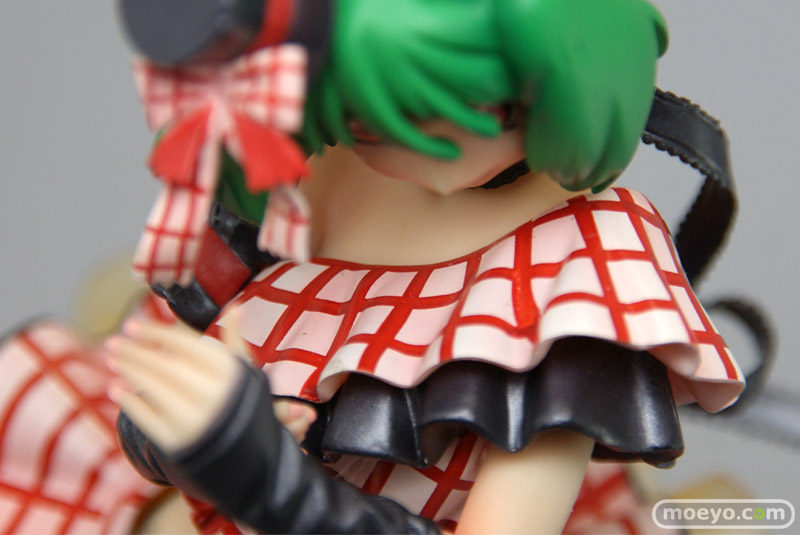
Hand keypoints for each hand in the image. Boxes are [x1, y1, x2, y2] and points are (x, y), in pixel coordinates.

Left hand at [105, 318, 244, 452]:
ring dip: (129, 372)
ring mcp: (194, 421)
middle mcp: (213, 395)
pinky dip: (130, 402)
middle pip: (165, 367)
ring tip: (113, 359)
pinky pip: (147, 419)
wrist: (249, 457)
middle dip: (135, 352)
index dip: (155, 334)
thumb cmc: (243, 405)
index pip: (185, 346)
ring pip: (153, 389)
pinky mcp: (178, 443)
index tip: (131, 325)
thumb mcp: (246, 371)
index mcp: (229, 373)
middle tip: (112, 342)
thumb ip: (235, 339)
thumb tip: (235, 305)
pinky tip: (116, 388)